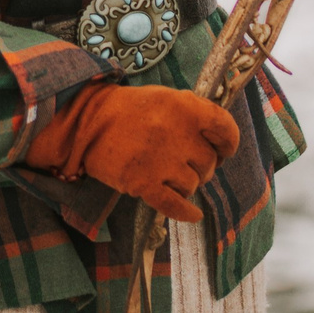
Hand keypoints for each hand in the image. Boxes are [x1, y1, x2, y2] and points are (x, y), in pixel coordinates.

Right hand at [22, 82, 241, 222]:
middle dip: (200, 166)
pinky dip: (186, 212)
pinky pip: (175, 206)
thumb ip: (193, 115)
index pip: (225, 130)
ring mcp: (160, 160)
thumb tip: (218, 142)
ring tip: (166, 173)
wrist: (86, 122)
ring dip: (184, 184)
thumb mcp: (165, 98)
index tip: (222, 150)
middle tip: (183, 162)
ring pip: (192, 185)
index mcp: (185, 107)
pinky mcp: (143, 183)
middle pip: (208, 163)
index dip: (227, 144)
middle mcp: (177, 133)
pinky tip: (193, 214)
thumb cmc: (128, 110)